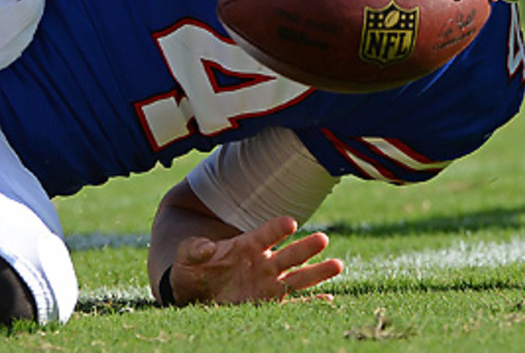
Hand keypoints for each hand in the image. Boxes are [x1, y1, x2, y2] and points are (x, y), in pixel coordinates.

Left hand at [167, 215, 342, 304]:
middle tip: (323, 238)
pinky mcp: (268, 300)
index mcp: (246, 245)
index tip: (290, 222)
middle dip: (305, 248)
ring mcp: (268, 281)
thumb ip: (194, 249)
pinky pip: (293, 301)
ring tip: (338, 264)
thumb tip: (205, 247)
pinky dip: (310, 301)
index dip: (276, 228)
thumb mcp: (187, 256)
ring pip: (297, 276)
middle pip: (288, 255)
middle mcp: (262, 262)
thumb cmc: (193, 267)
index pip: (265, 234)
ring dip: (316, 271)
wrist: (194, 288)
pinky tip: (328, 300)